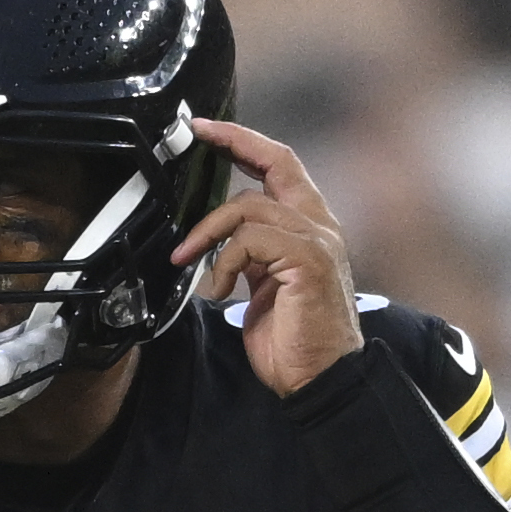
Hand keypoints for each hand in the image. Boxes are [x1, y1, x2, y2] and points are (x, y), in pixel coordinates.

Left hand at [173, 118, 362, 394]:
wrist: (320, 382)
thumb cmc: (293, 344)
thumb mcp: (262, 289)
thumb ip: (250, 256)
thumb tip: (217, 243)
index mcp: (310, 229)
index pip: (281, 166)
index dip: (245, 141)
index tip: (207, 129)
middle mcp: (320, 226)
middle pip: (275, 162)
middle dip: (231, 142)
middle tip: (193, 137)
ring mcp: (318, 240)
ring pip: (250, 206)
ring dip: (208, 232)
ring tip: (189, 261)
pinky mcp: (309, 260)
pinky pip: (251, 239)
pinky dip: (225, 261)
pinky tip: (219, 290)